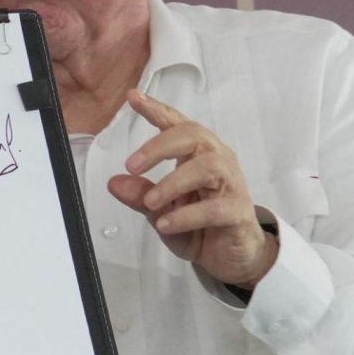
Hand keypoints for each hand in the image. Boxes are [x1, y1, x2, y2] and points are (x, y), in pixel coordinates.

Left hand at [107, 89, 278, 290]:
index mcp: (198, 155)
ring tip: (151, 202)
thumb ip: (140, 196)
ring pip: (208, 167)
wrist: (230, 257)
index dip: (157, 110)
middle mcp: (218, 162)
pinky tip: (166, 224)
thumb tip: (114, 182)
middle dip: (160, 146)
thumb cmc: (199, 227)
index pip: (178, 125)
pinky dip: (187, 215)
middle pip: (194, 136)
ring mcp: (232, 185)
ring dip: (173, 182)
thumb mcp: (161, 211)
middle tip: (132, 164)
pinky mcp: (239, 213)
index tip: (133, 97)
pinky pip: (215, 208)